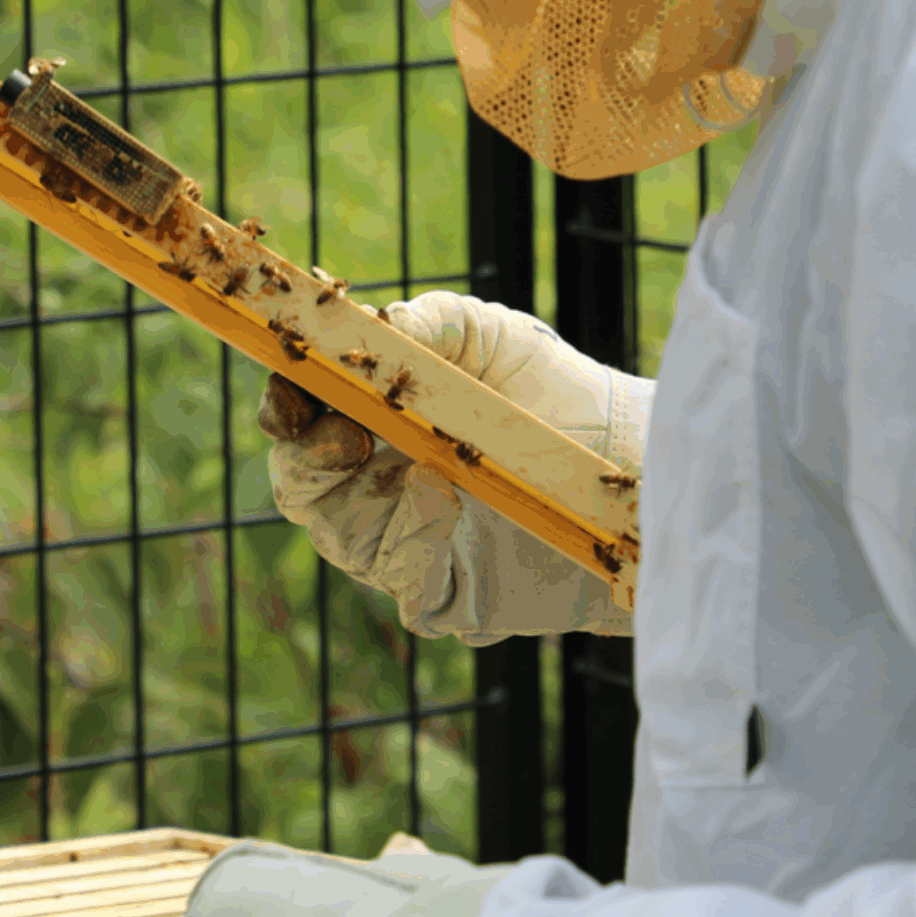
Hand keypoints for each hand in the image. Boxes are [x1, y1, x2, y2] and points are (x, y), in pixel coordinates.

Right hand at [259, 291, 646, 641]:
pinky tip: (443, 499)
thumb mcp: (488, 336)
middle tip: (339, 432)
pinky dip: (413, 542)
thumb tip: (373, 325)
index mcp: (369, 422)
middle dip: (305, 458)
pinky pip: (404, 583)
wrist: (632, 458)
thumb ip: (427, 323)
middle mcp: (375, 486)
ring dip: (360, 501)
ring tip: (416, 462)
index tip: (294, 380)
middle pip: (300, 485)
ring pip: (341, 539)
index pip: (298, 419)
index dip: (283, 402)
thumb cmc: (551, 390)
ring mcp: (407, 543)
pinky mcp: (449, 593)